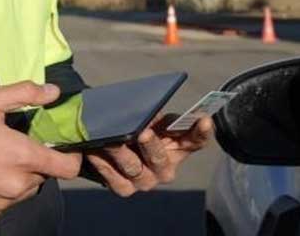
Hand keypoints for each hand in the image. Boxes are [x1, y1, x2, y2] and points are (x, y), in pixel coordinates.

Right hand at [0, 82, 83, 221]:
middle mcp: (18, 185)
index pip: (68, 168)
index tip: (60, 148)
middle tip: (15, 148)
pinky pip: (6, 203)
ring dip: (19, 178)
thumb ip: (25, 93)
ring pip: (25, 191)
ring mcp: (3, 203)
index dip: (70, 157)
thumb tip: (55, 92)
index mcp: (24, 157)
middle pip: (44, 176)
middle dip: (35, 163)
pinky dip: (1, 192)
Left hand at [84, 113, 213, 196]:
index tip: (204, 118)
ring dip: (121, 153)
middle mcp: (166, 169)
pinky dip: (104, 165)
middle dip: (151, 145)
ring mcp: (146, 181)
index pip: (197, 140)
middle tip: (143, 132)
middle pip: (160, 159)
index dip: (201, 131)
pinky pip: (115, 180)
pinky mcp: (125, 188)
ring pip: (135, 170)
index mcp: (179, 147)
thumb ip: (155, 113)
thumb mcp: (149, 116)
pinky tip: (95, 151)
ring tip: (111, 140)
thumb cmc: (137, 123)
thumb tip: (150, 111)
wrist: (111, 138)